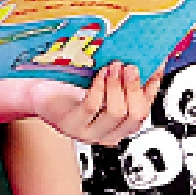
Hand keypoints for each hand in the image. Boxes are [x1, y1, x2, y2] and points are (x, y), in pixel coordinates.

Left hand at [24, 62, 159, 143]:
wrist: (40, 92)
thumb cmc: (71, 88)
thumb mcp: (103, 85)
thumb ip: (123, 80)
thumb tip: (146, 59)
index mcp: (118, 127)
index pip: (145, 110)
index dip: (152, 88)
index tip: (155, 65)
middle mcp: (106, 135)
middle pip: (135, 116)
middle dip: (136, 88)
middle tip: (131, 67)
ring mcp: (88, 133)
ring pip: (116, 112)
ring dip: (117, 85)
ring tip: (114, 66)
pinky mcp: (70, 125)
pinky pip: (92, 105)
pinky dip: (100, 86)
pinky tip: (100, 73)